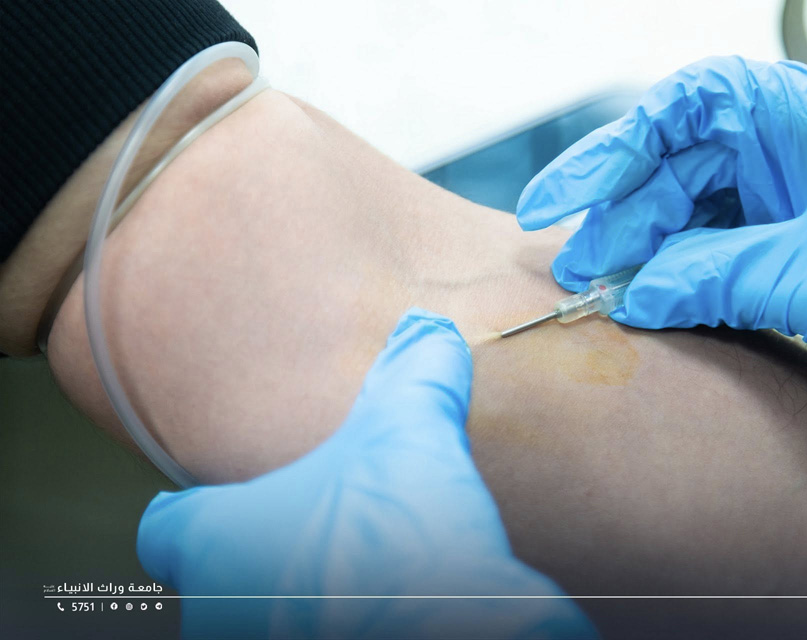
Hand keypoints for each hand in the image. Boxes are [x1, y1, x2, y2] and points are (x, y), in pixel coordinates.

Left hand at [137, 308, 595, 638]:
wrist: (444, 637)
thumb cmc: (400, 552)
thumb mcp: (414, 439)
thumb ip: (414, 378)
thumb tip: (429, 331)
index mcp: (218, 542)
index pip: (168, 529)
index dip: (200, 511)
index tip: (231, 500)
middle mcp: (218, 610)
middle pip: (219, 574)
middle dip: (268, 549)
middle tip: (323, 527)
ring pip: (258, 614)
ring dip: (299, 592)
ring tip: (358, 570)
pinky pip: (302, 635)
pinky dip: (334, 621)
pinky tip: (385, 607)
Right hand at [516, 56, 806, 423]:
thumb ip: (715, 277)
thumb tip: (634, 293)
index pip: (693, 103)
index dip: (616, 143)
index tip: (564, 193)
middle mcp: (796, 148)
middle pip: (679, 162)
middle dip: (622, 214)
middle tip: (578, 264)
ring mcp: (790, 195)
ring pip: (688, 207)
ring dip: (640, 248)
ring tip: (598, 287)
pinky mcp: (785, 239)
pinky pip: (709, 244)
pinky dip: (672, 272)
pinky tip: (643, 296)